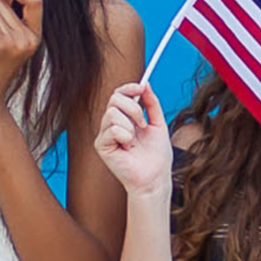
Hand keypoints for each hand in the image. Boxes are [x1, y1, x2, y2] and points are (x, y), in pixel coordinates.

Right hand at [95, 82, 174, 198]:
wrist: (155, 177)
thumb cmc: (157, 155)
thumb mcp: (158, 123)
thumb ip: (152, 104)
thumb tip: (146, 84)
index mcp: (125, 117)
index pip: (119, 94)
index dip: (129, 88)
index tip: (141, 88)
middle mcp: (112, 123)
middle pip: (114, 99)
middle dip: (133, 108)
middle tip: (144, 124)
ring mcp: (105, 134)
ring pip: (112, 113)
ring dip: (130, 125)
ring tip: (136, 139)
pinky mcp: (101, 145)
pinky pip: (110, 129)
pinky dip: (124, 135)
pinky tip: (128, 147)